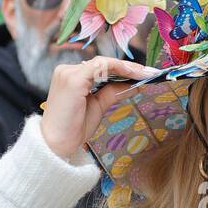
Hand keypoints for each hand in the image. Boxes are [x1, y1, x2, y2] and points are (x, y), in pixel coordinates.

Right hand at [40, 57, 154, 161]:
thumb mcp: (98, 106)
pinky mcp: (73, 80)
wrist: (57, 145)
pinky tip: (133, 74)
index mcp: (71, 76)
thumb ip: (112, 92)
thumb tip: (132, 85)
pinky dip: (118, 69)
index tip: (144, 74)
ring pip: (103, 63)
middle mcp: (67, 70)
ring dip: (127, 67)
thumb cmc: (74, 128)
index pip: (101, 67)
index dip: (124, 69)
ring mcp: (68, 73)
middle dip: (129, 67)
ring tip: (146, 74)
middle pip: (104, 63)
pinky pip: (100, 68)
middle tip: (151, 73)